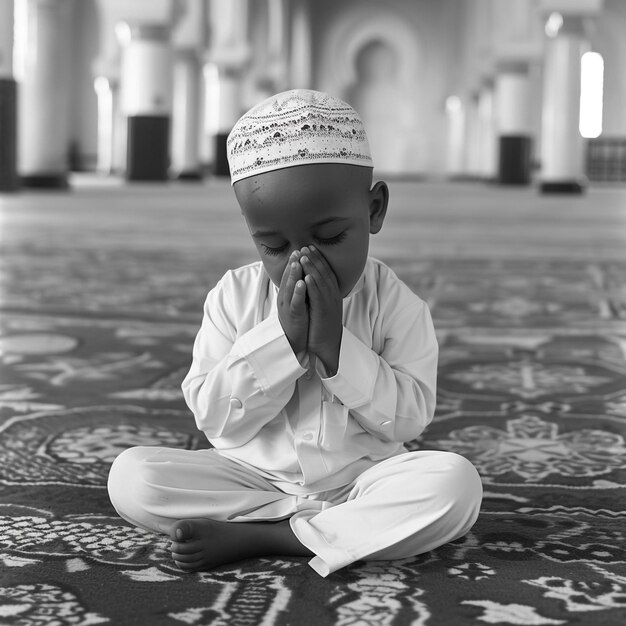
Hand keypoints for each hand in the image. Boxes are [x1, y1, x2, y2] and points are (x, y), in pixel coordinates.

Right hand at [277, 251, 308, 354]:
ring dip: (293, 274)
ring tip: (297, 262)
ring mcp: (287, 307)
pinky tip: (302, 283)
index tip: (299, 250)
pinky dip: (298, 292)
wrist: (294, 343)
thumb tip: (304, 277)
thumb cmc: (298, 322)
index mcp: (287, 295)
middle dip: (293, 264)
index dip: (294, 262)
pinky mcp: (293, 316)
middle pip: (288, 278)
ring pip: (290, 288)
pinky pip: (296, 302)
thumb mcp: (298, 303)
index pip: (289, 275)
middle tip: (298, 250)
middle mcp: (285, 299)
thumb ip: (299, 290)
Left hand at [300, 246, 342, 375]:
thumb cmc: (321, 327)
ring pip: (321, 282)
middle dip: (315, 259)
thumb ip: (318, 293)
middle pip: (324, 273)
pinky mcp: (324, 313)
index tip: (310, 247)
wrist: (327, 346)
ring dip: (312, 268)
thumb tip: (312, 281)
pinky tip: (307, 277)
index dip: (319, 259)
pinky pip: (319, 297)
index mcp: (333, 293)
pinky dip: (313, 286)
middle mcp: (333, 296)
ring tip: (303, 256)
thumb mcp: (321, 306)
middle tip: (305, 246)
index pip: (326, 271)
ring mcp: (330, 304)